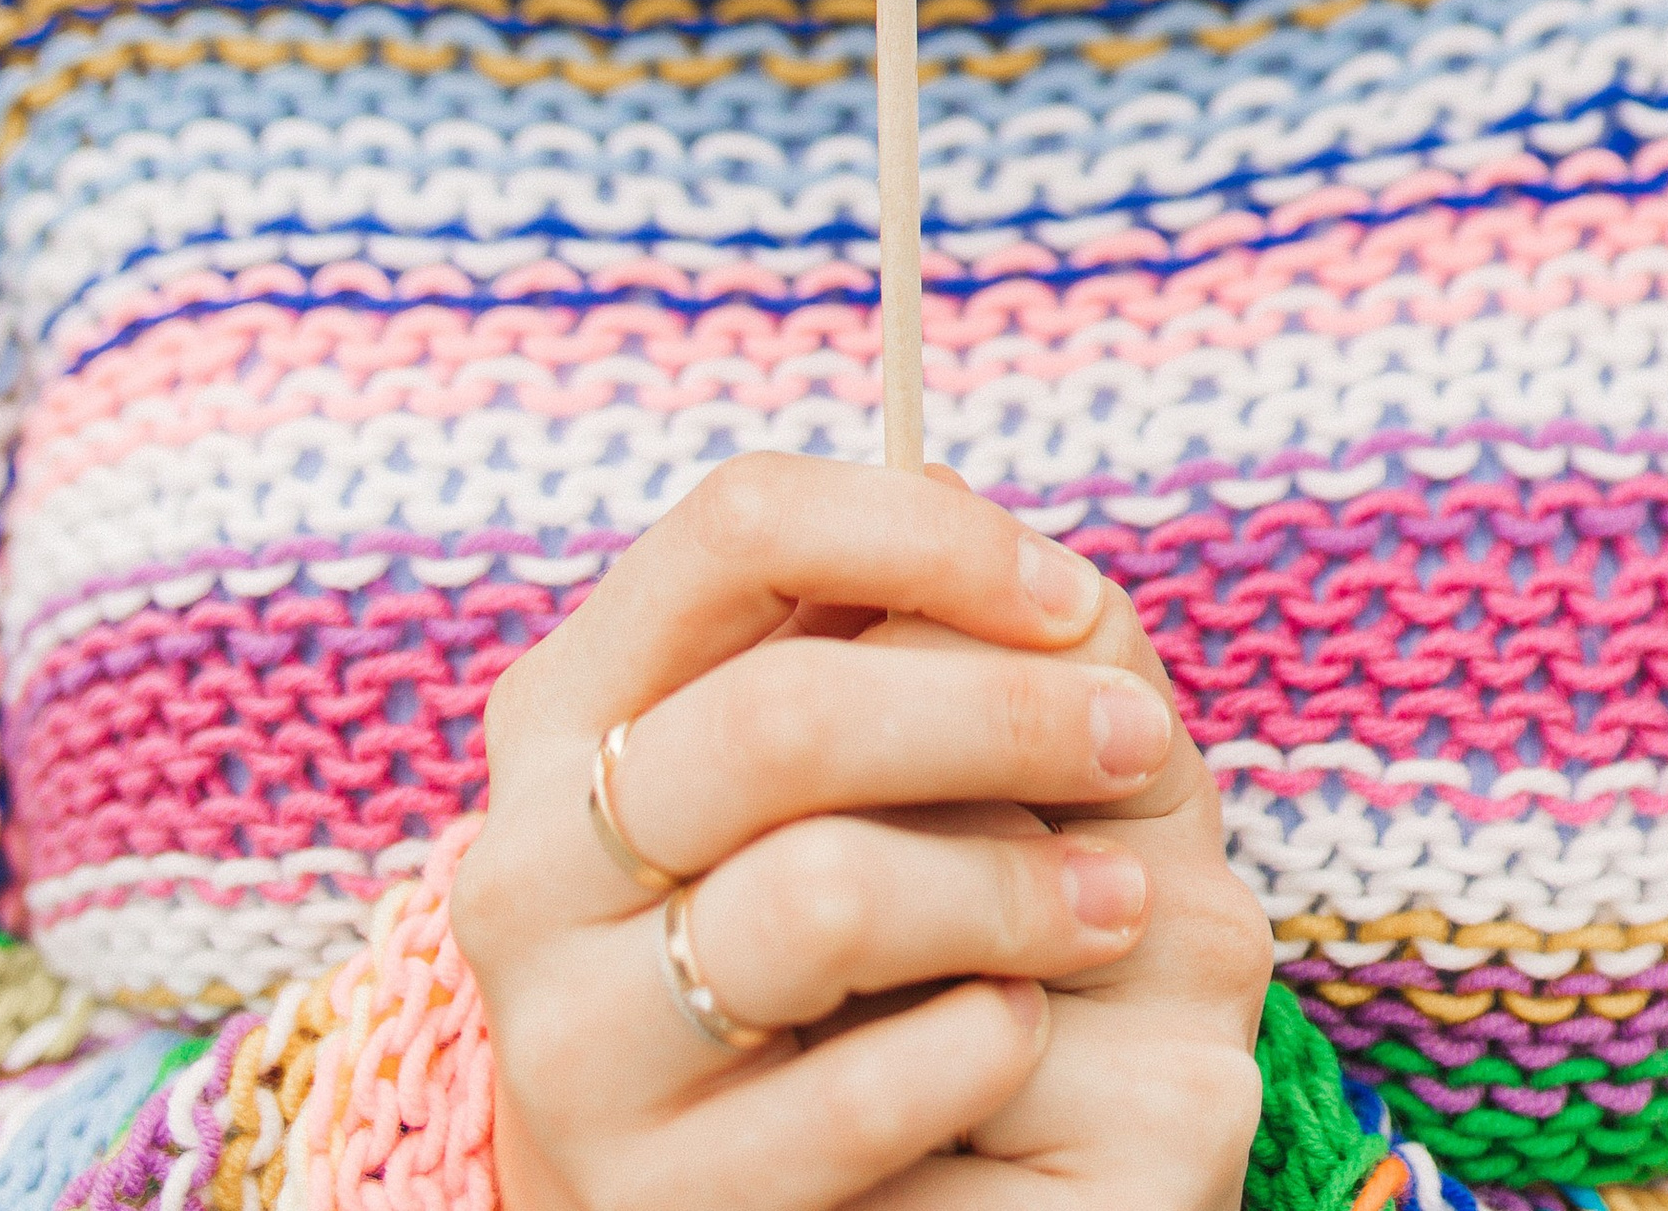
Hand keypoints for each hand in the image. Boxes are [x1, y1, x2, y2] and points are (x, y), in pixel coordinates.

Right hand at [449, 453, 1266, 1210]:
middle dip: (1003, 717)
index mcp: (574, 705)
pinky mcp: (650, 1205)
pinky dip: (980, 1044)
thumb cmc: (846, 929)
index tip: (1065, 599)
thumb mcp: (865, 766)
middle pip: (782, 715)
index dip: (923, 535)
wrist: (785, 1191)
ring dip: (1012, 889)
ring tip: (1115, 905)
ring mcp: (569, 1050)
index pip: (737, 524)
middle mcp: (527, 865)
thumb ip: (936, 647)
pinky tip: (1022, 1030)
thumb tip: (1056, 599)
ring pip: (817, 900)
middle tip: (1140, 746)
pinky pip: (852, 1097)